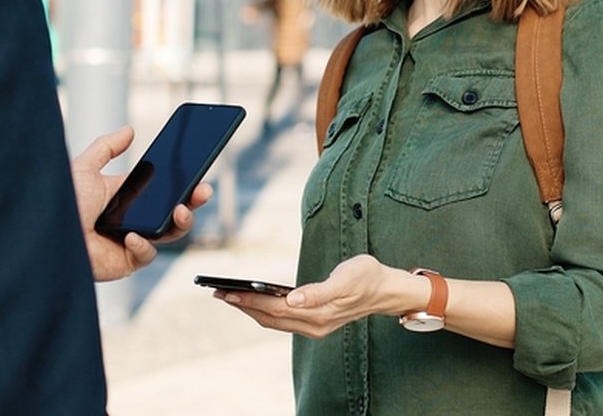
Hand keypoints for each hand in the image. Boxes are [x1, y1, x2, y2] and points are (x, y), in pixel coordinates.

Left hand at [71, 126, 212, 281]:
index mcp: (127, 196)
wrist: (45, 234)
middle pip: (173, 211)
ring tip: (180, 210)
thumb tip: (129, 129)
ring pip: (169, 234)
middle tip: (203, 190)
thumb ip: (107, 147)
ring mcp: (132, 241)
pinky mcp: (126, 262)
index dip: (182, 183)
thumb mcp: (86, 167)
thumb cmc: (61, 203)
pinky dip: (143, 244)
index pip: (162, 189)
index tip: (198, 172)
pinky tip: (132, 236)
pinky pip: (146, 254)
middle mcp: (133, 219)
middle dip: (192, 201)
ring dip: (182, 222)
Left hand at [212, 254, 408, 338]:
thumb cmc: (366, 277)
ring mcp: (313, 325)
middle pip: (268, 317)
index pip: (274, 309)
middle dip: (241, 305)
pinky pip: (281, 318)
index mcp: (318, 314)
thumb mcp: (346, 278)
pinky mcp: (314, 321)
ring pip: (273, 320)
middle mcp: (313, 325)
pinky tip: (252, 300)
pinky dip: (263, 310)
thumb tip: (294, 300)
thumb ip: (319, 292)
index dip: (248, 301)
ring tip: (227, 295)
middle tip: (216, 292)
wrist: (387, 289)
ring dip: (249, 309)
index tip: (226, 292)